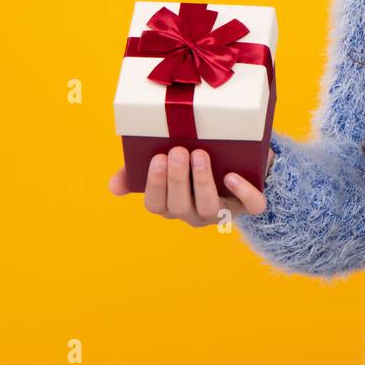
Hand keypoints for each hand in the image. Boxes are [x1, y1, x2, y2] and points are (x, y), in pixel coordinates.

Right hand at [108, 146, 270, 225]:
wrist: (243, 162)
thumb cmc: (196, 162)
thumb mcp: (167, 165)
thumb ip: (137, 173)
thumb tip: (113, 187)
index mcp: (172, 204)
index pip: (156, 205)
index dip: (155, 185)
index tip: (157, 158)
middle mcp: (194, 213)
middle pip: (179, 207)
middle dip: (177, 180)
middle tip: (178, 151)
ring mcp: (222, 211)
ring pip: (209, 208)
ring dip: (202, 181)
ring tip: (200, 155)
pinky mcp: (249, 205)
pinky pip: (250, 206)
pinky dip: (244, 193)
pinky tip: (232, 177)